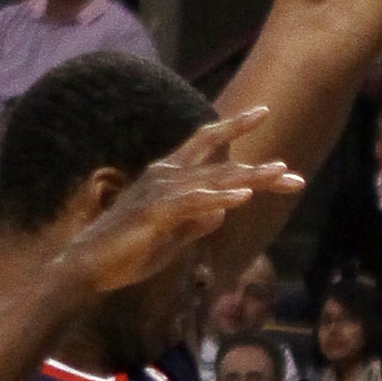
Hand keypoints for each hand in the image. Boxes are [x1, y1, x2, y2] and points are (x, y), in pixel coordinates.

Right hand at [58, 109, 302, 296]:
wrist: (89, 267)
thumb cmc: (128, 252)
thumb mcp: (173, 238)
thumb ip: (196, 221)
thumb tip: (223, 209)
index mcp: (170, 178)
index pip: (208, 150)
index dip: (234, 129)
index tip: (263, 112)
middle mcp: (166, 176)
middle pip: (220, 165)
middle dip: (258, 171)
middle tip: (292, 174)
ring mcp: (160, 193)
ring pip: (212, 180)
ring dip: (247, 178)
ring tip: (279, 175)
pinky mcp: (155, 213)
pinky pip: (192, 203)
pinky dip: (218, 199)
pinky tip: (242, 200)